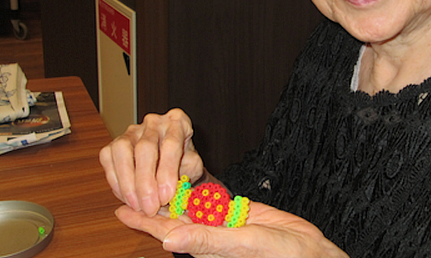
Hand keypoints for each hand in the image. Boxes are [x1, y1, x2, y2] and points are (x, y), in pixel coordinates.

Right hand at [99, 109, 203, 215]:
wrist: (173, 162)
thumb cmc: (184, 163)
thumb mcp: (192, 168)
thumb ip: (186, 177)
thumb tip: (175, 190)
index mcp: (178, 122)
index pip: (171, 144)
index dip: (167, 172)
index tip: (166, 197)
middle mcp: (154, 122)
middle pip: (144, 148)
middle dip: (145, 182)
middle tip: (149, 208)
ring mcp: (132, 130)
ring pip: (122, 150)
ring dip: (127, 182)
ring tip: (136, 206)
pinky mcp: (114, 142)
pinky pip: (108, 158)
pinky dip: (115, 181)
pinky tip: (126, 198)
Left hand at [115, 202, 349, 257]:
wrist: (309, 251)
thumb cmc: (280, 255)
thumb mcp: (241, 244)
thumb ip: (206, 240)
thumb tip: (168, 238)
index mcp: (206, 246)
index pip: (167, 231)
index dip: (144, 221)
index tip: (121, 209)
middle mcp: (210, 235)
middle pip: (174, 217)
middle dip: (153, 204)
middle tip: (129, 187)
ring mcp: (223, 224)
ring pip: (191, 207)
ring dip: (173, 195)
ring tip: (151, 179)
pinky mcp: (237, 214)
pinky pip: (213, 202)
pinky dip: (198, 192)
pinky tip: (187, 184)